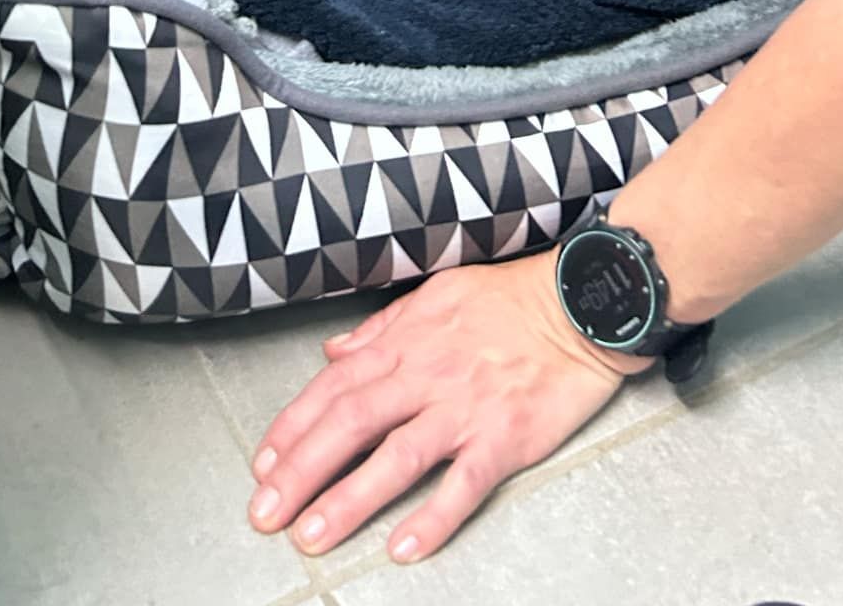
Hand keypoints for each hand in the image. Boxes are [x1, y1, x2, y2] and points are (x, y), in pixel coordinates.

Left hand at [246, 253, 643, 564]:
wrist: (578, 303)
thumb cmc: (508, 299)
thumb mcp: (436, 295)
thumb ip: (381, 328)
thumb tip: (333, 353)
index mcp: (406, 342)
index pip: (334, 386)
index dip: (293, 427)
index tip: (263, 465)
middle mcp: (426, 375)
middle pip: (350, 423)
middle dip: (301, 471)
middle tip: (265, 513)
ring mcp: (465, 408)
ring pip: (396, 458)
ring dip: (349, 500)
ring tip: (312, 537)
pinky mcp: (505, 437)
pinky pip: (464, 484)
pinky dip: (433, 517)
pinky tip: (403, 548)